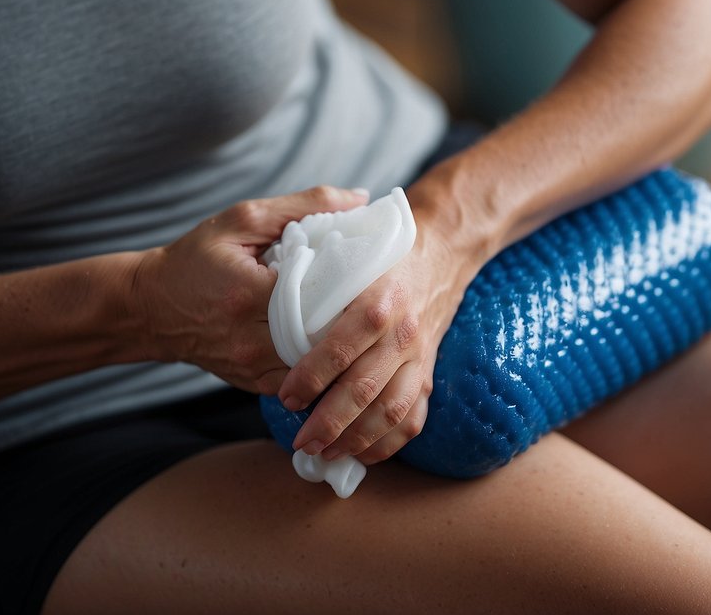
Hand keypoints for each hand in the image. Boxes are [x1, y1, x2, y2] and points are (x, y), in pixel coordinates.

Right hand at [131, 186, 368, 393]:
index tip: (383, 273)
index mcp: (250, 294)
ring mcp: (251, 368)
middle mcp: (250, 339)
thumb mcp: (243, 220)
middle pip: (323, 337)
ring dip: (342, 350)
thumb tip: (360, 198)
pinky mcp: (252, 384)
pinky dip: (321, 367)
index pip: (320, 295)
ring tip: (369, 328)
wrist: (148, 308)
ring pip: (316, 368)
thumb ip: (304, 205)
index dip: (355, 285)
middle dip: (355, 323)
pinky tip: (339, 349)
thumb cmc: (195, 258)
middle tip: (386, 303)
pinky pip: (300, 384)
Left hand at [277, 217, 475, 464]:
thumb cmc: (380, 257)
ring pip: (392, 410)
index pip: (341, 347)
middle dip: (329, 422)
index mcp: (378, 300)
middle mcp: (403, 332)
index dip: (310, 378)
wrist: (440, 254)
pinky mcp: (429, 373)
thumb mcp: (348, 256)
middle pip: (366, 387)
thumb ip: (316, 284)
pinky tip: (359, 455)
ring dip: (356, 440)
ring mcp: (420, 356)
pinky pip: (413, 419)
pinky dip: (387, 444)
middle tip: (301, 442)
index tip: (286, 397)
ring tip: (325, 454)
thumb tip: (271, 314)